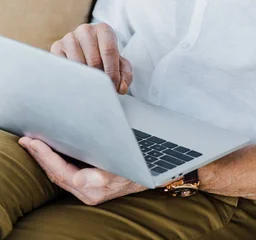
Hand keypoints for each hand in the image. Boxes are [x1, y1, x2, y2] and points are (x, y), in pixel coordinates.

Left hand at [18, 137, 146, 204]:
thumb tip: (79, 177)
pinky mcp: (89, 184)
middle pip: (56, 173)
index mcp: (93, 188)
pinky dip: (55, 161)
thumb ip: (100, 175)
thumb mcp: (124, 166)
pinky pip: (66, 173)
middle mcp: (87, 192)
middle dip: (40, 156)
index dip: (45, 156)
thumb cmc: (138, 165)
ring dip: (45, 158)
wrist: (152, 173)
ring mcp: (87, 190)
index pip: (61, 171)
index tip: (33, 142)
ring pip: (59, 174)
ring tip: (33, 143)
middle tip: (26, 140)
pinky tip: (50, 151)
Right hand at [51, 23, 131, 93]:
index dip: (112, 72)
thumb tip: (121, 88)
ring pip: (78, 64)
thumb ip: (125, 75)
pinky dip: (71, 77)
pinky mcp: (56, 47)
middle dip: (100, 79)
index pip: (109, 51)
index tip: (114, 87)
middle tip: (102, 90)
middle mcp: (85, 30)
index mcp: (104, 29)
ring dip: (85, 79)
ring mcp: (69, 37)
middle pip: (94, 60)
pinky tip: (77, 81)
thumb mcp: (120, 65)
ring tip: (90, 86)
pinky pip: (64, 66)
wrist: (86, 52)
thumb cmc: (105, 59)